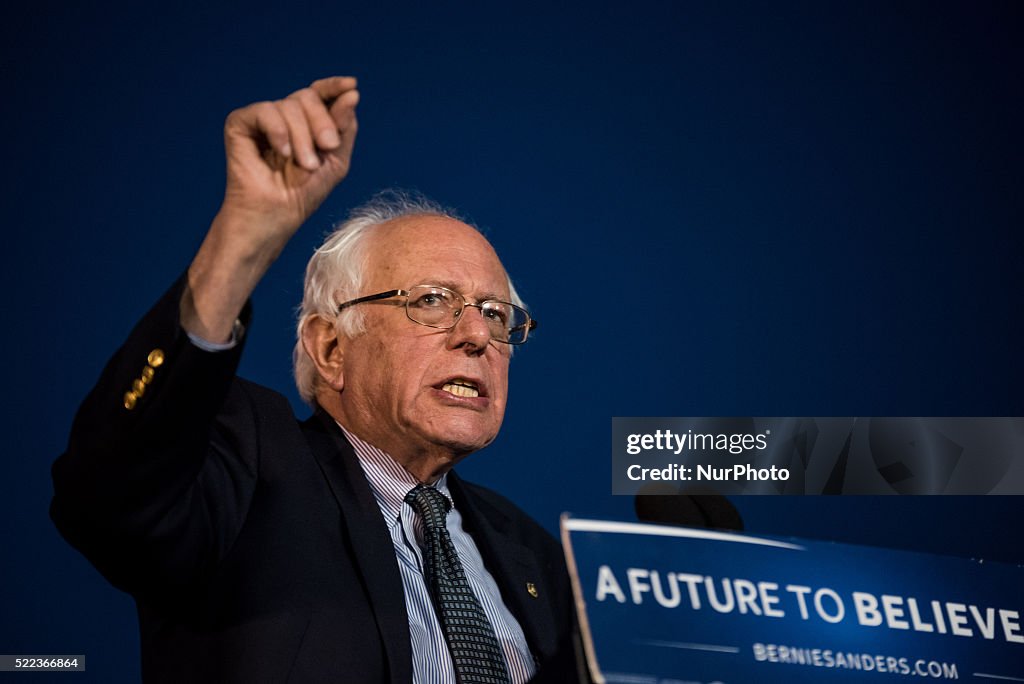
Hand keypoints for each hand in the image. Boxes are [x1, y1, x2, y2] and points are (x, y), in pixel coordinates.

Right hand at [219, 76, 359, 252]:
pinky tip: (282, 153)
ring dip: (303, 138)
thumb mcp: (336, 160)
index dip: (334, 86)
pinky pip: (266, 110)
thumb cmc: (305, 193)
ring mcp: (262, 118)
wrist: (277, 214)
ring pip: (290, 105)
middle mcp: (284, 116)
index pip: (320, 93)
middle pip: (308, 96)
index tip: (352, 85)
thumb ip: (344, 127)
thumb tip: (351, 93)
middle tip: (328, 147)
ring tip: (305, 165)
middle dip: (322, 122)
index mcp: (307, 122)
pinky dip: (279, 131)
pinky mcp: (240, 123)